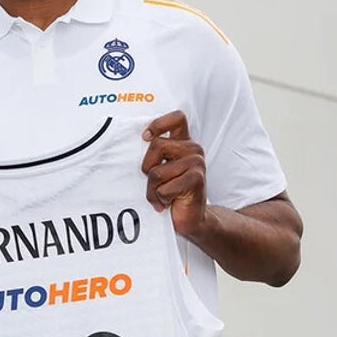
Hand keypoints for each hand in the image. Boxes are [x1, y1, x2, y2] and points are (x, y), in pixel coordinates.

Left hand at [140, 111, 208, 238]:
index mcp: (184, 143)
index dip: (159, 124)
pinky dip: (161, 199)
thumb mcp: (160, 169)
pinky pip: (164, 188)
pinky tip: (169, 202)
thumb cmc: (171, 192)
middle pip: (157, 145)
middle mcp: (193, 149)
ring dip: (153, 189)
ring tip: (163, 196)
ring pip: (157, 171)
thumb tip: (139, 142)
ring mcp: (197, 163)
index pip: (177, 118)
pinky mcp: (196, 179)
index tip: (146, 137)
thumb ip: (155, 154)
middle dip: (147, 167)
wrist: (189, 218)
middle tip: (155, 183)